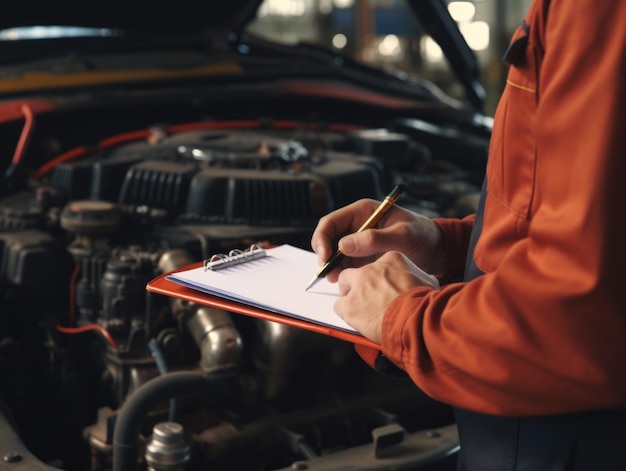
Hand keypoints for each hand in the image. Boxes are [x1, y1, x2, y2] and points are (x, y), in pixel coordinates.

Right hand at [310, 198, 445, 281]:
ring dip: (331, 266)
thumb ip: (375, 239)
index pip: (331, 222)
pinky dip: (341, 273)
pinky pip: (344, 264)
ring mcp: (358, 242)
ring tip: (336, 280)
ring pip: (333, 253)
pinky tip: (344, 282)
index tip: (325, 256)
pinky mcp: (362, 257)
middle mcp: (356, 225)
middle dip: (324, 255)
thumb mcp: (403, 236)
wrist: (437, 250)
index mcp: (363, 212)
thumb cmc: (423, 236)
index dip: (322, 238)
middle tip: (328, 274)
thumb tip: (344, 245)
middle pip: (328, 238)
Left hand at [335, 251, 439, 343]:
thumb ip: (419, 278)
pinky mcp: (349, 304)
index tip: (384, 287)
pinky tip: (356, 319)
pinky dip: (346, 312)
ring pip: (344, 285)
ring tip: (362, 309)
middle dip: (359, 283)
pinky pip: (339, 305)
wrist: (416, 320)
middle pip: (357, 271)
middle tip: (368, 296)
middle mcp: (372, 269)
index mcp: (392, 260)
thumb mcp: (428, 282)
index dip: (380, 278)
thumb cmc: (424, 303)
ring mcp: (358, 285)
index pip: (379, 265)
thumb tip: (423, 281)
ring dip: (351, 296)